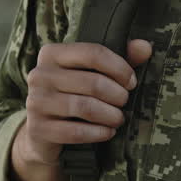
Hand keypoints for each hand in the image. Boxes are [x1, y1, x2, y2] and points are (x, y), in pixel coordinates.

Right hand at [18, 39, 152, 165]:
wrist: (44, 132)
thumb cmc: (75, 94)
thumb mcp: (94, 72)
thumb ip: (121, 57)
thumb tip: (145, 47)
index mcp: (52, 53)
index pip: (93, 53)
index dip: (119, 68)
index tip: (131, 81)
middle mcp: (39, 74)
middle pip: (92, 82)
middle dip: (117, 95)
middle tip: (124, 102)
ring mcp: (35, 102)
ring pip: (85, 107)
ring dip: (110, 115)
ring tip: (119, 118)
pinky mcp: (37, 128)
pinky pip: (75, 132)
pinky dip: (98, 133)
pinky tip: (107, 132)